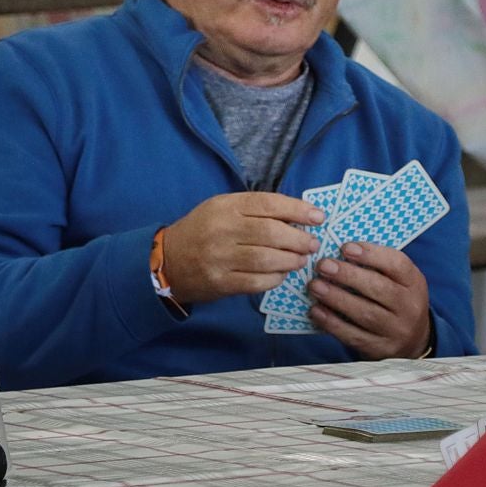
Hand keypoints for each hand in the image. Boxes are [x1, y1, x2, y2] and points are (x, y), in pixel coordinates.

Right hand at [162, 192, 324, 304]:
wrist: (166, 261)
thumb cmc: (203, 231)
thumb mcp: (223, 208)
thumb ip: (255, 210)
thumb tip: (298, 216)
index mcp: (226, 206)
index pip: (268, 204)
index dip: (298, 210)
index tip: (319, 217)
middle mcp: (223, 230)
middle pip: (272, 233)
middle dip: (299, 239)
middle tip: (311, 244)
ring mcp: (220, 258)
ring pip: (267, 260)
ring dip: (291, 261)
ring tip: (300, 260)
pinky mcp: (220, 282)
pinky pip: (257, 282)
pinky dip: (275, 279)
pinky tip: (281, 275)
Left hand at [307, 242, 431, 359]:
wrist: (413, 340)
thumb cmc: (396, 300)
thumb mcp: (398, 280)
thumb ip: (377, 266)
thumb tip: (339, 252)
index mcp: (414, 282)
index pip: (397, 264)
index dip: (371, 254)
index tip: (346, 247)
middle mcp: (410, 307)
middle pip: (379, 289)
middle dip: (348, 276)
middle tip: (324, 265)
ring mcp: (397, 330)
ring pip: (365, 313)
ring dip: (337, 298)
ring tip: (316, 286)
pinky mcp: (381, 349)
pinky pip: (354, 336)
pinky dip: (333, 323)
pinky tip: (317, 311)